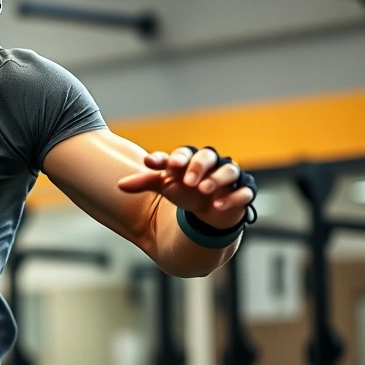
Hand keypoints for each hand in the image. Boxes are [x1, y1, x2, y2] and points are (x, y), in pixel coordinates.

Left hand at [117, 146, 253, 228]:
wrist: (206, 210)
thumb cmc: (183, 191)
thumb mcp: (164, 186)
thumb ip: (144, 182)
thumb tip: (119, 185)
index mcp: (190, 160)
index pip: (183, 153)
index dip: (171, 158)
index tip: (154, 164)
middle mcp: (211, 165)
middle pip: (208, 156)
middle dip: (198, 166)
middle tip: (187, 180)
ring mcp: (228, 178)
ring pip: (229, 171)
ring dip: (217, 179)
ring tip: (203, 189)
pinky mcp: (241, 193)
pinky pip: (245, 191)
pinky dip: (233, 197)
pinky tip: (218, 205)